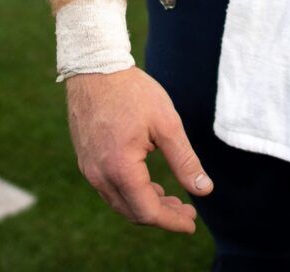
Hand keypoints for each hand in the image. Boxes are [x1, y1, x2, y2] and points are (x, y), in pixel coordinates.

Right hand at [65, 67, 211, 233]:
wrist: (94, 68)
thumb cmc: (132, 91)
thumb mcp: (167, 124)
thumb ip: (185, 160)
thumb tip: (203, 190)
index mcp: (120, 168)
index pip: (148, 211)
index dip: (172, 221)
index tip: (192, 222)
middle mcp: (99, 174)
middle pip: (133, 212)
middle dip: (162, 215)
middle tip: (187, 210)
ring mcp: (89, 168)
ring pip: (120, 202)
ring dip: (146, 205)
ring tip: (172, 199)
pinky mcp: (86, 159)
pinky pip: (109, 188)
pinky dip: (131, 193)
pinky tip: (149, 184)